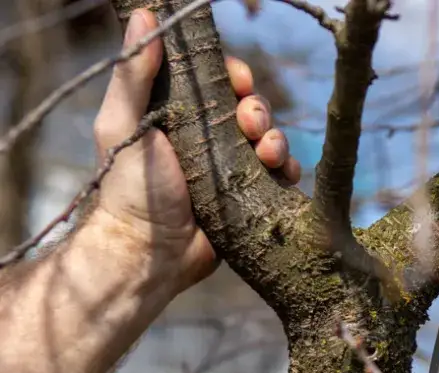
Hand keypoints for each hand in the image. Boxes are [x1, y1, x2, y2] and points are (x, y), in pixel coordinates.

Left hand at [94, 9, 301, 293]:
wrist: (149, 254)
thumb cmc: (129, 190)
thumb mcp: (123, 123)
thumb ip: (133, 73)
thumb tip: (144, 14)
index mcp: (179, 116)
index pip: (217, 82)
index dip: (234, 76)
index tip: (238, 81)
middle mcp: (208, 140)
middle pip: (250, 108)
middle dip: (258, 109)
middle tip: (249, 123)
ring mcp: (232, 171)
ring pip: (270, 140)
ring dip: (276, 138)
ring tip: (265, 153)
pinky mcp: (250, 200)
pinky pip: (281, 177)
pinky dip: (287, 169)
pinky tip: (281, 172)